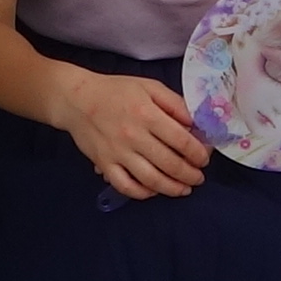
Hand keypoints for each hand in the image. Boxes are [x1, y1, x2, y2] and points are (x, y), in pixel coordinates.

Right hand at [59, 66, 212, 199]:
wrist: (76, 99)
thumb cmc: (116, 91)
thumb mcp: (150, 87)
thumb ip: (175, 103)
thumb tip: (196, 124)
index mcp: (148, 114)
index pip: (182, 141)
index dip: (198, 154)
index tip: (204, 158)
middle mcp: (134, 136)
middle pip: (170, 164)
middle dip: (190, 175)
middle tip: (198, 178)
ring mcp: (118, 153)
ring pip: (151, 180)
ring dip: (172, 188)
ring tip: (183, 189)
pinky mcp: (104, 164)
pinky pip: (126, 186)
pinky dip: (142, 193)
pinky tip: (153, 191)